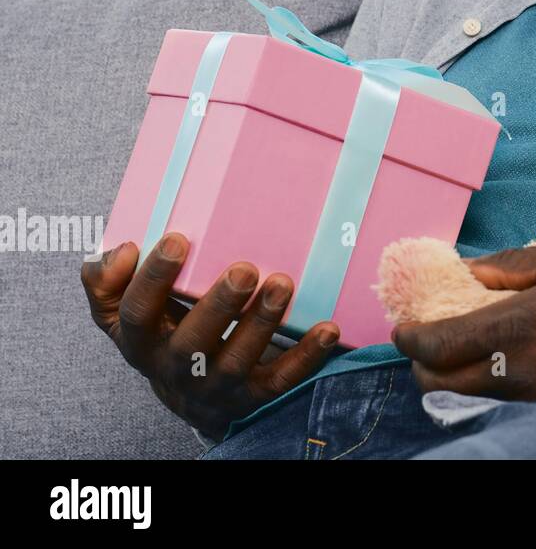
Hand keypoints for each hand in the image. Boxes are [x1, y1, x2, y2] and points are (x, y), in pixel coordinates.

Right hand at [81, 232, 338, 440]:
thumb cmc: (165, 331)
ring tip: (281, 283)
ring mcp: (216, 387)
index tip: (177, 238)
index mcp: (141, 341)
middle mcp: (175, 368)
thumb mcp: (130, 309)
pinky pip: (281, 381)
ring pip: (236, 362)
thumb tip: (120, 249)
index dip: (151, 279)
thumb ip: (108, 279)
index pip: (134, 313)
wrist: (192, 396)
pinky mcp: (253, 397)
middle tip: (244, 268)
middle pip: (191, 343)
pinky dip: (306, 356)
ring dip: (261, 323)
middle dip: (218, 305)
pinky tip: (327, 329)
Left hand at [391, 244, 535, 414]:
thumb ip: (510, 264)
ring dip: (452, 379)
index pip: (436, 346)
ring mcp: (532, 402)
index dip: (409, 338)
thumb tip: (467, 270)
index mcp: (516, 328)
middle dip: (420, 365)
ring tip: (463, 350)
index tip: (404, 326)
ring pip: (465, 400)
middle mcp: (516, 373)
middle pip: (437, 385)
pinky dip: (485, 388)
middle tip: (426, 342)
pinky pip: (499, 406)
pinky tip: (502, 364)